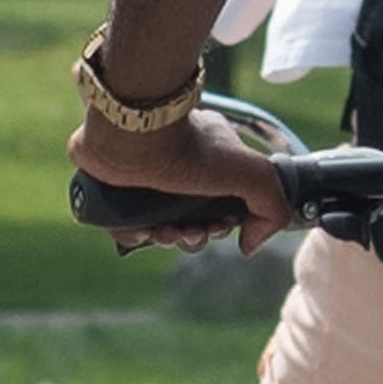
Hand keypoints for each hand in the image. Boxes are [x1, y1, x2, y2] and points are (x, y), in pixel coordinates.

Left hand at [73, 73, 286, 249]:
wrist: (132, 139)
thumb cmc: (193, 150)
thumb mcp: (256, 176)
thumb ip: (272, 210)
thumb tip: (249, 245)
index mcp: (208, 158)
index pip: (220, 201)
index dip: (222, 223)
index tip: (218, 225)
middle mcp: (175, 166)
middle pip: (190, 217)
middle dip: (195, 234)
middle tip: (191, 231)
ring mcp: (142, 179)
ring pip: (158, 225)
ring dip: (168, 238)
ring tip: (166, 232)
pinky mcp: (110, 189)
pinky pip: (123, 224)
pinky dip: (134, 235)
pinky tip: (143, 230)